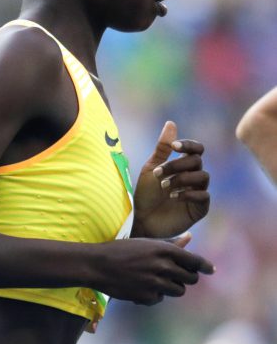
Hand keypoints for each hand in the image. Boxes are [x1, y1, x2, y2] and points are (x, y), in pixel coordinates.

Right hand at [90, 233, 213, 305]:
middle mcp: (163, 266)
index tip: (210, 270)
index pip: (195, 261)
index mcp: (164, 250)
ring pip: (179, 291)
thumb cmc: (121, 251)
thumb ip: (170, 244)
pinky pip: (160, 299)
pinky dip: (153, 295)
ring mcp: (155, 283)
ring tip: (156, 281)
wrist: (96, 265)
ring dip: (171, 287)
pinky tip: (140, 287)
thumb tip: (189, 237)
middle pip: (191, 278)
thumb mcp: (145, 243)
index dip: (205, 266)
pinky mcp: (147, 296)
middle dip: (187, 278)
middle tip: (178, 276)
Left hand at [131, 121, 209, 238]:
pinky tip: (172, 197)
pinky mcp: (200, 208)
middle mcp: (193, 177)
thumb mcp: (151, 169)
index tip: (174, 146)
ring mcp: (198, 192)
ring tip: (164, 187)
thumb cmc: (145, 195)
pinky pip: (203, 196)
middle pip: (196, 161)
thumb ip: (162, 148)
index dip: (189, 145)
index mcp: (183, 166)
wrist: (141, 220)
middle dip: (176, 165)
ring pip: (202, 176)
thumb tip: (171, 123)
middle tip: (157, 174)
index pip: (196, 150)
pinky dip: (188, 194)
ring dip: (181, 179)